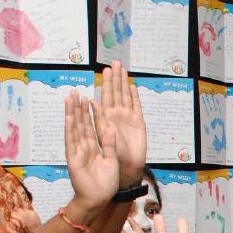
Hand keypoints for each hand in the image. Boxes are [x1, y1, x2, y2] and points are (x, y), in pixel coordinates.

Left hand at [0, 153, 43, 232]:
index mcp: (7, 226)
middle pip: (2, 193)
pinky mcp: (31, 223)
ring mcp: (21, 220)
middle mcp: (13, 220)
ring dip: (3, 178)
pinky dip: (18, 191)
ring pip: (11, 194)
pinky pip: (24, 203)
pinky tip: (11, 179)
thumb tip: (3, 230)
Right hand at [63, 92, 119, 208]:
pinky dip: (70, 129)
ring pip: (74, 129)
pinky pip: (71, 142)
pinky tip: (69, 117)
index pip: (91, 125)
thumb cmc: (105, 183)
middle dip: (78, 107)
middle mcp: (84, 147)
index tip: (88, 98)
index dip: (90, 112)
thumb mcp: (111, 160)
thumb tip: (110, 127)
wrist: (98, 200)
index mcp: (94, 147)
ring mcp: (77, 152)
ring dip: (72, 113)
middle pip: (81, 123)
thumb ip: (110, 144)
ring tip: (71, 97)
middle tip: (75, 91)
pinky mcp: (73, 159)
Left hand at [92, 61, 145, 186]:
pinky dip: (135, 97)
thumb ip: (99, 119)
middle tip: (114, 64)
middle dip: (114, 79)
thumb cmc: (112, 156)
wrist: (127, 168)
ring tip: (122, 69)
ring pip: (125, 97)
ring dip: (123, 83)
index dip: (106, 84)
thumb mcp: (103, 137)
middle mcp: (115, 116)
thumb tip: (93, 101)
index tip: (105, 71)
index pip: (104, 98)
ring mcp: (127, 118)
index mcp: (105, 118)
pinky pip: (136, 106)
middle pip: (115, 93)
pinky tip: (132, 86)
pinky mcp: (139, 123)